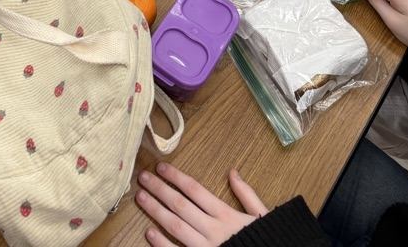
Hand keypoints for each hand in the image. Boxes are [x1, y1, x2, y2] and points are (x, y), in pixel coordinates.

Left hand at [136, 164, 265, 245]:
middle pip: (180, 204)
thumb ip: (247, 194)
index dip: (176, 177)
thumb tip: (233, 172)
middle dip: (159, 189)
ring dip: (155, 210)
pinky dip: (161, 243)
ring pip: (175, 225)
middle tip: (142, 178)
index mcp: (226, 215)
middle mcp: (213, 230)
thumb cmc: (267, 241)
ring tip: (141, 198)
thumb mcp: (262, 216)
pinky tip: (149, 233)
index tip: (160, 167)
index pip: (195, 190)